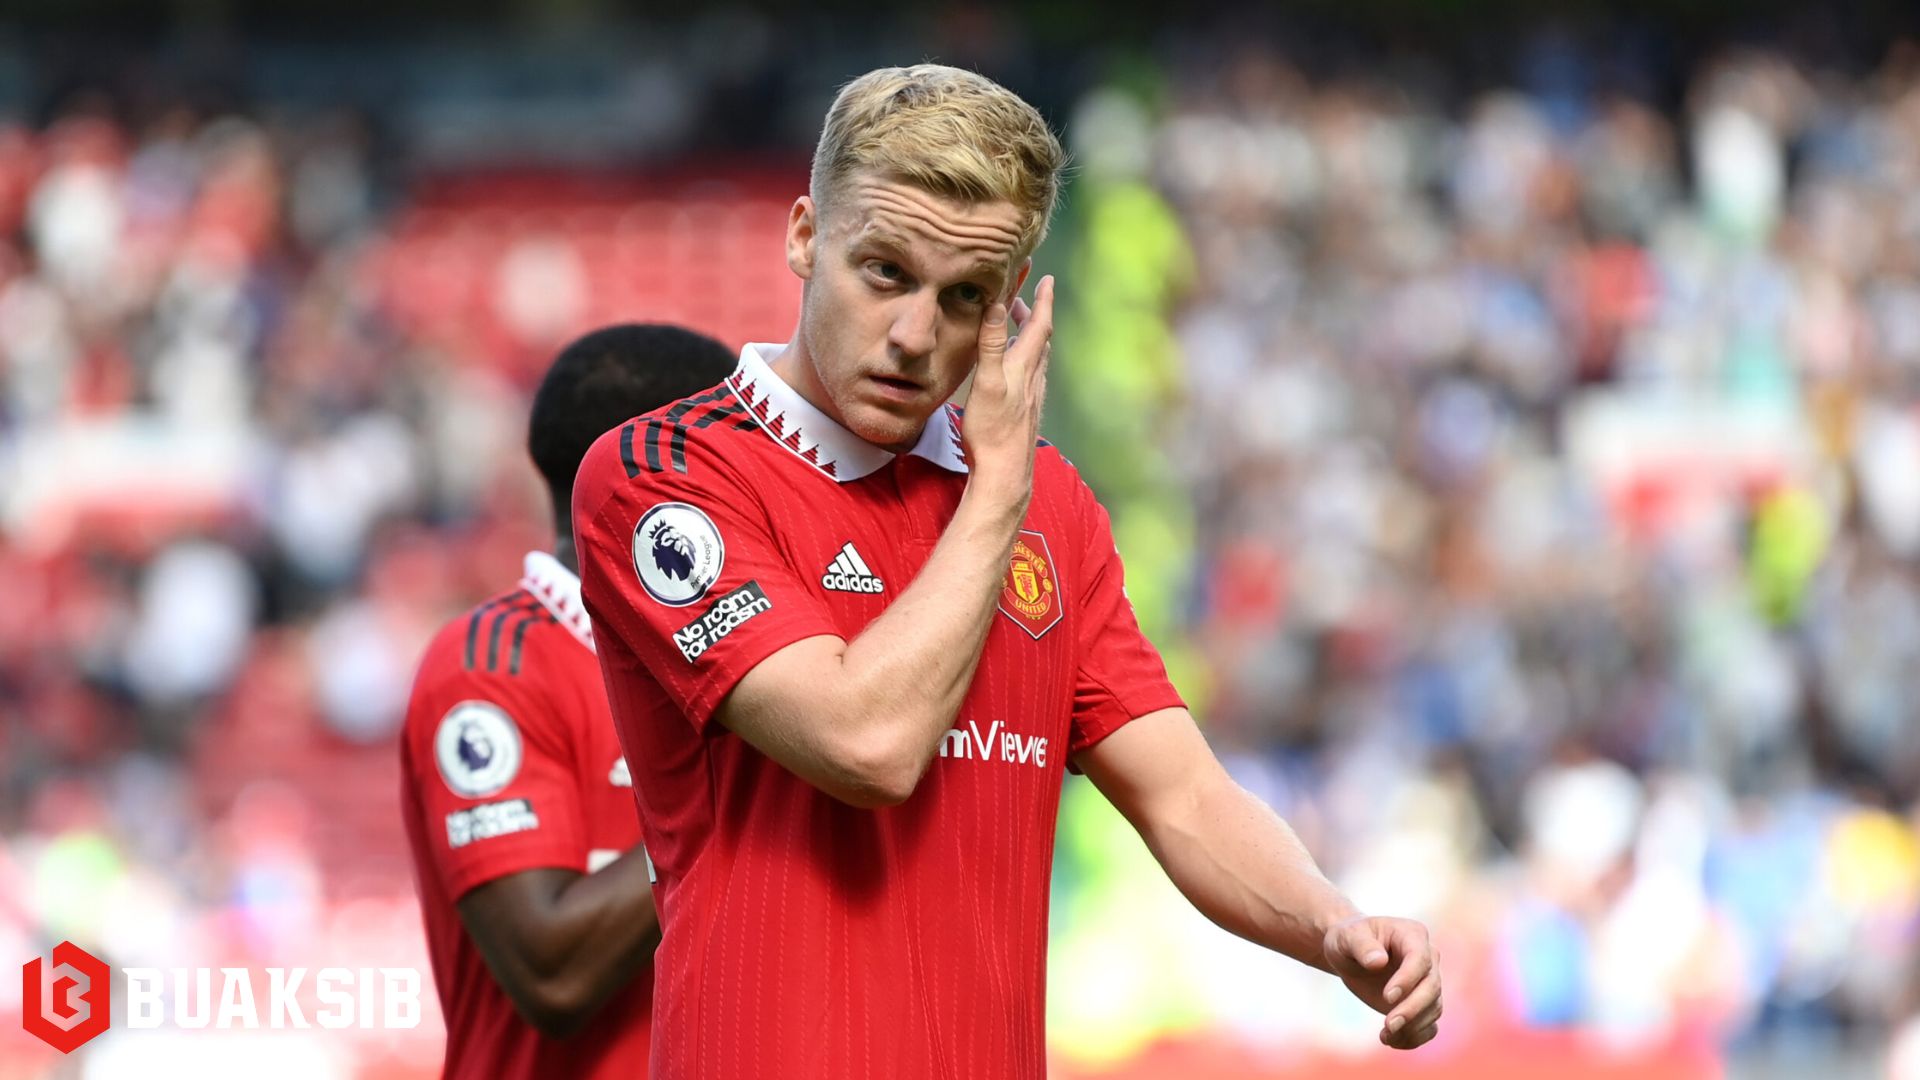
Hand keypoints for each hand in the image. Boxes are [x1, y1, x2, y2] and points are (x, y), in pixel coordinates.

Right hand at [962, 275, 1053, 508]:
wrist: (1004, 474)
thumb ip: (991, 344)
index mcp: (1024, 368)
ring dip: (1027, 338)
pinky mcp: (1024, 412)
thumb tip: (996, 306)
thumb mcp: (987, 383)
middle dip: (1032, 315)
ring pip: (1035, 358)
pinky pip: (1029, 376)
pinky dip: (1023, 360)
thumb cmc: (992, 431)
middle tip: (1020, 299)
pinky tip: (1014, 370)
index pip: (1040, 325)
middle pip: (1038, 340)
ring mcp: (1030, 397)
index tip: (1045, 279)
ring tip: (1013, 327)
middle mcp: (1033, 380)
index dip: (1043, 300)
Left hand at [1323, 914, 1441, 1049]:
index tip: (1387, 997)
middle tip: (1388, 1025)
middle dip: (1412, 1009)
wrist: (1350, 953)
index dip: (1407, 980)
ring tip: (1385, 1036)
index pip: (1420, 959)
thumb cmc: (1349, 939)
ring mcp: (1427, 982)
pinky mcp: (1422, 1003)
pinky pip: (1429, 1025)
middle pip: (1432, 987)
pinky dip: (1415, 1038)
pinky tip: (1392, 1041)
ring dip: (1413, 1027)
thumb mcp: (1347, 936)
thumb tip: (1379, 962)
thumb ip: (1362, 946)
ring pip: (1433, 1008)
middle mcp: (1428, 958)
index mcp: (1412, 935)